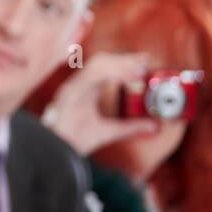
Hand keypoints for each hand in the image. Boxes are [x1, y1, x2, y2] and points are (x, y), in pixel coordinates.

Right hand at [41, 52, 161, 156]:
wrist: (56, 152)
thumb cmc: (74, 141)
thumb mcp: (109, 132)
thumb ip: (131, 127)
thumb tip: (155, 126)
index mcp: (85, 90)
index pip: (105, 67)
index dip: (124, 61)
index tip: (144, 60)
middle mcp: (78, 85)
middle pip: (101, 61)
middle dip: (124, 60)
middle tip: (144, 63)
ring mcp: (72, 87)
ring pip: (97, 65)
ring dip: (119, 66)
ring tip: (137, 73)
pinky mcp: (69, 93)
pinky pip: (90, 77)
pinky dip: (109, 75)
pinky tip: (125, 79)